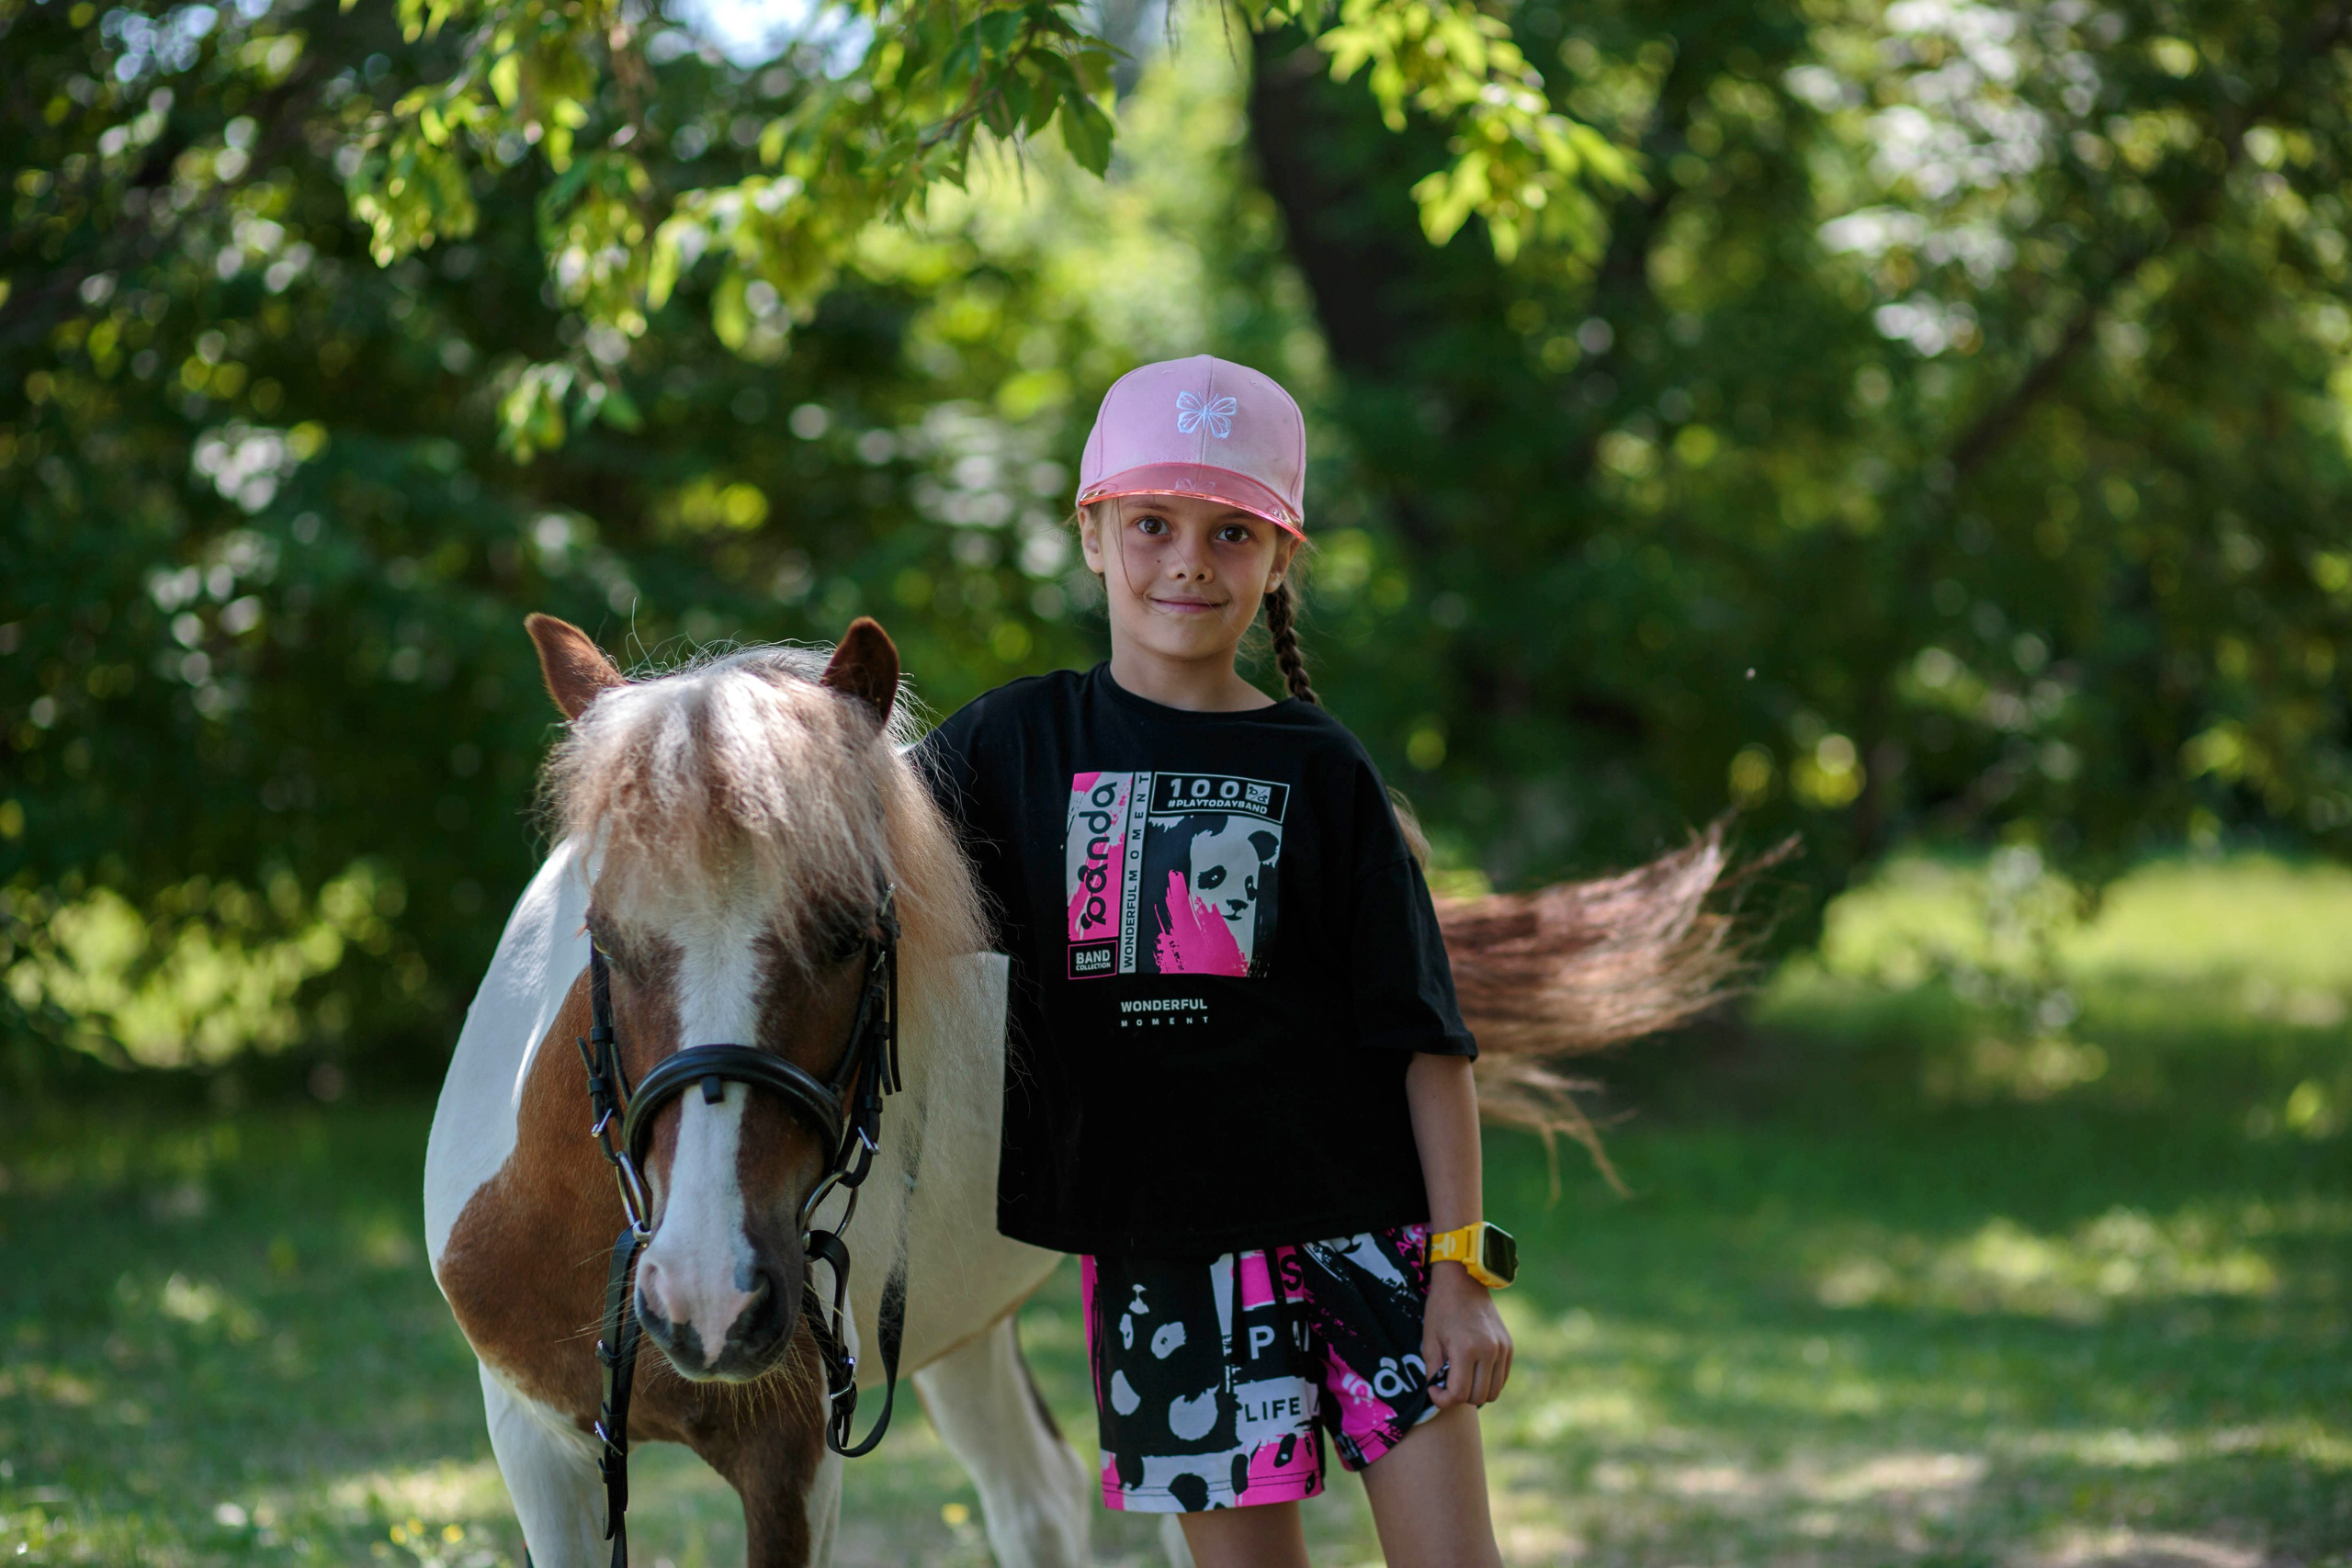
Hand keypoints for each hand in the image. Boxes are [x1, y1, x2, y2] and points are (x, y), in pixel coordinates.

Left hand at [1421, 1261, 1511, 1408]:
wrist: (1464, 1281)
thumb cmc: (1441, 1309)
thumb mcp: (1429, 1340)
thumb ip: (1433, 1372)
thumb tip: (1439, 1394)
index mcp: (1466, 1349)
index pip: (1459, 1394)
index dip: (1443, 1399)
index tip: (1434, 1388)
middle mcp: (1489, 1351)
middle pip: (1478, 1397)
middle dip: (1459, 1397)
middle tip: (1446, 1383)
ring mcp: (1502, 1349)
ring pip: (1493, 1392)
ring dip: (1475, 1392)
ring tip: (1461, 1377)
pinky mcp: (1509, 1347)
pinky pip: (1502, 1378)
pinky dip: (1488, 1381)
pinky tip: (1474, 1370)